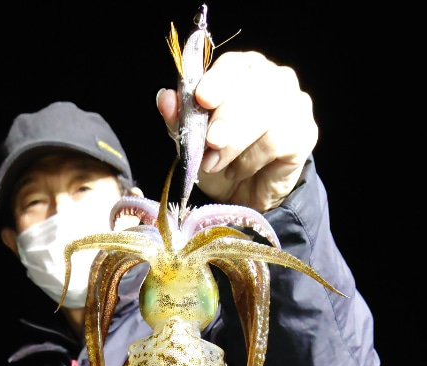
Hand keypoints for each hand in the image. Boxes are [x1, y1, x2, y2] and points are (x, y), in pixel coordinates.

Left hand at [157, 51, 317, 212]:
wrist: (247, 197)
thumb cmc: (221, 161)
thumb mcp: (193, 143)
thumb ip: (180, 120)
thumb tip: (165, 99)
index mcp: (242, 72)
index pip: (233, 64)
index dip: (217, 79)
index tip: (202, 98)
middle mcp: (271, 79)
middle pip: (252, 85)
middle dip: (226, 116)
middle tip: (210, 143)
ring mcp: (293, 102)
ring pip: (267, 110)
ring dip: (236, 142)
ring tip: (217, 164)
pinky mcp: (304, 131)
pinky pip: (277, 139)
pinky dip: (253, 158)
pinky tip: (241, 169)